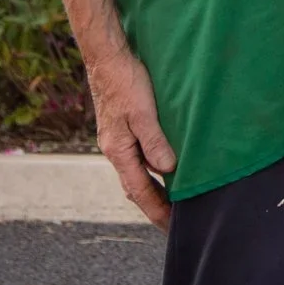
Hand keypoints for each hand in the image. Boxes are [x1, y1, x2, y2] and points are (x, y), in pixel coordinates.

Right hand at [87, 46, 176, 229]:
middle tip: (176, 220)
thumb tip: (168, 170)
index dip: (156, 210)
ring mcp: (118, 140)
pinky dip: (152, 168)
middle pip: (136, 187)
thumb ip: (155, 141)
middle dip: (155, 205)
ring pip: (137, 172)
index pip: (139, 191)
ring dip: (154, 188)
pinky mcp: (122, 128)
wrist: (107, 58)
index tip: (172, 227)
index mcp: (118, 151)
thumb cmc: (125, 81)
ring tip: (174, 200)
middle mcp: (116, 149)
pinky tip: (165, 166)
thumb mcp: (143, 112)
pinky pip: (138, 156)